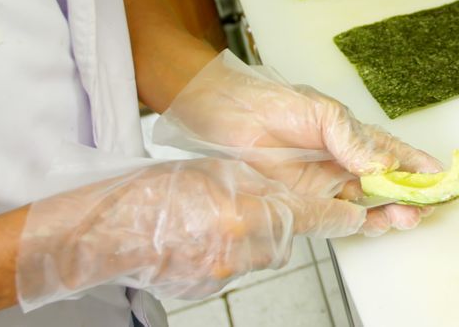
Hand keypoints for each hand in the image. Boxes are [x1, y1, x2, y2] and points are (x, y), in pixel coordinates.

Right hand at [15, 158, 363, 310]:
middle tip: (253, 204)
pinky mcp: (209, 286)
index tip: (356, 215)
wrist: (102, 232)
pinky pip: (235, 266)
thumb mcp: (215, 172)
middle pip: (289, 236)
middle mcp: (243, 246)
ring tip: (213, 218)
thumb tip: (283, 197)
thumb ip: (256, 185)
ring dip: (252, 235)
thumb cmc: (151, 193)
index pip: (313, 216)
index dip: (339, 215)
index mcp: (248, 210)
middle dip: (284, 221)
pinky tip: (199, 236)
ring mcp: (225, 271)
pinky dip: (226, 250)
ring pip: (262, 251)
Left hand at [154, 51, 442, 235]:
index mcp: (356, 137)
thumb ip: (354, 141)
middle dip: (410, 198)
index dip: (420, 167)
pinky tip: (373, 222)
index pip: (396, 155)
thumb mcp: (324, 114)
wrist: (229, 115)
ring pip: (368, 204)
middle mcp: (347, 162)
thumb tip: (384, 165)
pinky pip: (338, 216)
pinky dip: (359, 222)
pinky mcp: (306, 200)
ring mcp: (327, 183)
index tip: (442, 177)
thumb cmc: (276, 104)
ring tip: (404, 219)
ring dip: (390, 213)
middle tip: (424, 208)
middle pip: (389, 186)